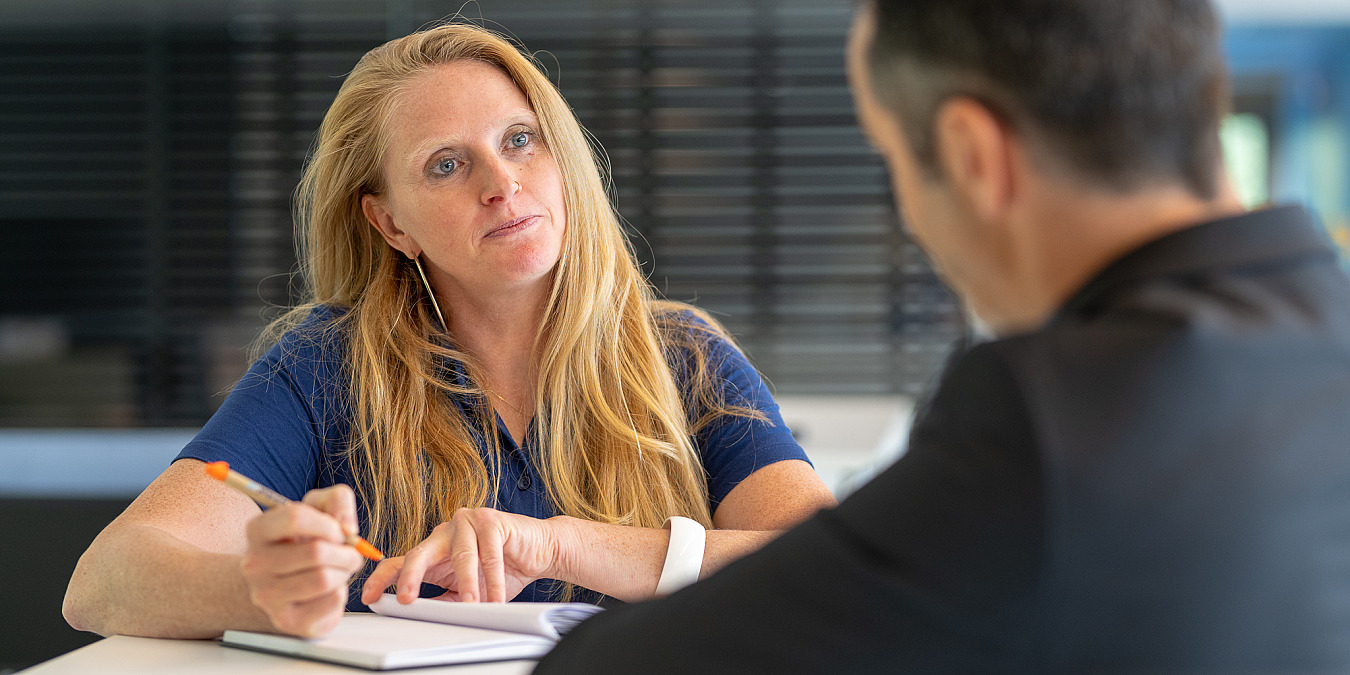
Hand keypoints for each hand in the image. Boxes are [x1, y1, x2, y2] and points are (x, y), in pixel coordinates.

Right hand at [240, 485, 365, 636]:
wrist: (286, 586)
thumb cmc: (304, 542)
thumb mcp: (318, 509)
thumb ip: (337, 500)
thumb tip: (348, 528)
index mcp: (257, 530)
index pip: (295, 518)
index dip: (328, 524)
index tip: (338, 531)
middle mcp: (254, 564)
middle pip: (316, 552)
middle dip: (346, 551)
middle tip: (348, 554)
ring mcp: (266, 595)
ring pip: (324, 579)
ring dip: (344, 572)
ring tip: (340, 570)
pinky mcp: (286, 621)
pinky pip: (331, 602)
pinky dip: (341, 593)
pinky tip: (329, 590)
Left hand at [361, 508, 563, 604]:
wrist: (539, 550)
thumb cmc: (503, 567)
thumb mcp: (467, 590)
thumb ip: (444, 600)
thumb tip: (420, 614)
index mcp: (434, 549)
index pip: (402, 560)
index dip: (384, 578)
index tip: (370, 596)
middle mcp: (445, 532)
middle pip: (419, 552)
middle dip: (411, 577)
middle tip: (407, 598)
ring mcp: (466, 522)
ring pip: (460, 556)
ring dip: (468, 584)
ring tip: (471, 604)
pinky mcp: (491, 519)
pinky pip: (488, 552)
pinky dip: (493, 577)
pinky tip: (496, 594)